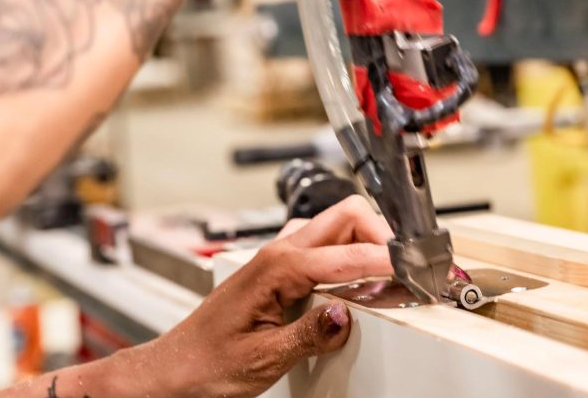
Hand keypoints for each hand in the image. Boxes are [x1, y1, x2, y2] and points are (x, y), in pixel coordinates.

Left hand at [140, 195, 392, 396]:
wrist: (173, 371)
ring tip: (388, 272)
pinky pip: (323, 245)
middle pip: (347, 215)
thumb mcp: (263, 359)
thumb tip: (347, 316)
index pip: (347, 253)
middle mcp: (278, 252)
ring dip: (367, 241)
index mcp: (276, 267)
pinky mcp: (278, 269)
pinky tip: (356, 279)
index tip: (414, 273)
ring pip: (336, 225)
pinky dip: (349, 253)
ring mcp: (278, 257)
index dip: (388, 261)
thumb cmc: (206, 364)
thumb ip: (310, 335)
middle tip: (407, 267)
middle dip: (383, 235)